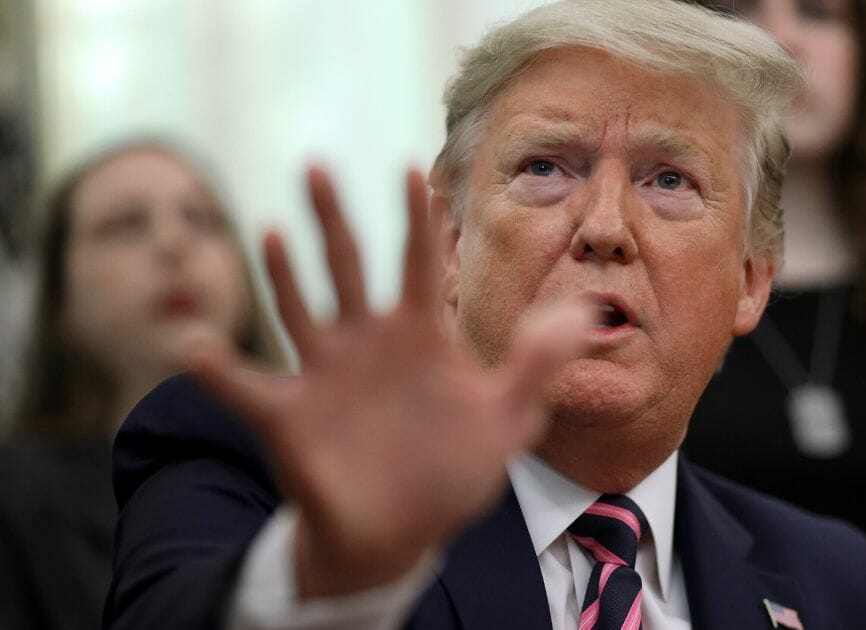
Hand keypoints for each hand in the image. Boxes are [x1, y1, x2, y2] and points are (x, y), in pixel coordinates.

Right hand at [191, 167, 592, 596]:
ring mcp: (324, 374)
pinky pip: (246, 387)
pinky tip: (192, 344)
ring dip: (281, 269)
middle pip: (346, 265)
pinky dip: (217, 369)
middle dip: (333, 218)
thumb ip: (538, 366)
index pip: (416, 263)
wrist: (401, 534)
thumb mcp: (506, 421)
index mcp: (419, 336)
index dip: (416, 218)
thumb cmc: (451, 473)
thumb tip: (583, 312)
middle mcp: (366, 342)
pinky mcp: (290, 415)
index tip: (412, 168)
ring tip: (271, 228)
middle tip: (316, 165)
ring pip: (298, 306)